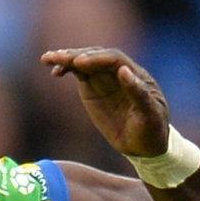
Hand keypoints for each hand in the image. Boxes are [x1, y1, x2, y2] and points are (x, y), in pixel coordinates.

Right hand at [37, 46, 173, 160]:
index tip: (80, 63)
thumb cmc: (152, 130)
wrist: (144, 145)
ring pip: (84, 61)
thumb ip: (138, 93)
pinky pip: (78, 72)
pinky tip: (55, 72)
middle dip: (76, 55)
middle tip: (58, 57)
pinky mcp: (93, 87)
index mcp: (136, 75)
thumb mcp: (150, 115)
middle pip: (96, 56)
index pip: (114, 59)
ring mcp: (105, 78)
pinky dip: (66, 69)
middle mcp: (119, 72)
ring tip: (47, 59)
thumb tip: (123, 70)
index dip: (97, 58)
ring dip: (66, 58)